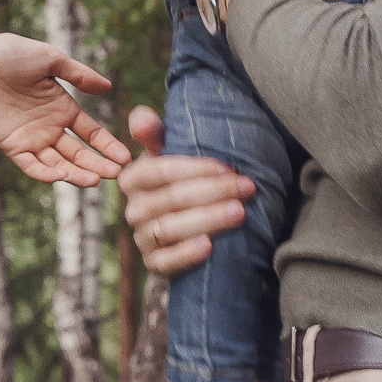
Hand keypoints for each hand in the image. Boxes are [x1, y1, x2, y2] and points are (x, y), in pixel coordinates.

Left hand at [0, 25, 130, 185]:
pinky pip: (31, 165)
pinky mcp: (10, 145)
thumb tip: (108, 87)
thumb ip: (79, 75)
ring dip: (77, 173)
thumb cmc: (9, 54)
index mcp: (61, 107)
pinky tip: (64, 176)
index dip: (108, 145)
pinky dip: (46, 173)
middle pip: (79, 152)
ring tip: (96, 180)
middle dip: (98, 164)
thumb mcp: (50, 60)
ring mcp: (30, 138)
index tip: (126, 157)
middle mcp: (49, 127)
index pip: (91, 133)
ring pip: (59, 163)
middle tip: (117, 175)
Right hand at [118, 107, 253, 276]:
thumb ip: (155, 133)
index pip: (162, 171)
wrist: (183, 222)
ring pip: (172, 229)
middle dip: (214, 192)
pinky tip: (210, 247)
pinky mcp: (153, 263)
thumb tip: (142, 118)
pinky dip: (187, 254)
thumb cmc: (180, 179)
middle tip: (247, 188)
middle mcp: (134, 209)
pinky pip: (166, 262)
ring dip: (208, 220)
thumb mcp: (168, 153)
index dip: (197, 169)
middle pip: (173, 199)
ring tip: (239, 213)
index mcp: (133, 178)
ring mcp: (142, 238)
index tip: (229, 167)